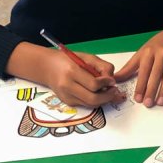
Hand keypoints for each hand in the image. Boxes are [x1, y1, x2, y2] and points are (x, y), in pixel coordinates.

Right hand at [6, 43, 121, 106]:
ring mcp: (67, 97)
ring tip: (108, 91)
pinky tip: (98, 93)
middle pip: (93, 99)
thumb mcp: (87, 57)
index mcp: (72, 72)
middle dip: (108, 96)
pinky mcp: (68, 102)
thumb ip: (102, 67)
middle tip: (114, 90)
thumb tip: (112, 80)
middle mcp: (68, 87)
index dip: (107, 84)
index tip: (112, 81)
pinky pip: (86, 104)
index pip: (94, 84)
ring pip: (91, 104)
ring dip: (103, 100)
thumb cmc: (69, 60)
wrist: (48, 67)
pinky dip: (95, 100)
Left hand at [115, 15, 162, 107]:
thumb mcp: (142, 53)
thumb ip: (129, 67)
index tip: (137, 99)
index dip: (141, 85)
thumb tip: (115, 79)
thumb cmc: (157, 45)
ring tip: (160, 102)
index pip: (144, 71)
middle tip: (148, 104)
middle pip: (156, 74)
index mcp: (149, 52)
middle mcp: (162, 54)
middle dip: (152, 89)